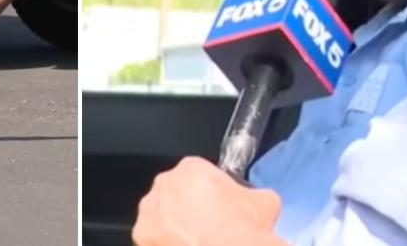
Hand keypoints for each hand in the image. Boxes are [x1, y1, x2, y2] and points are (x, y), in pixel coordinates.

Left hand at [132, 157, 287, 245]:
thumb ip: (254, 194)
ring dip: (173, 229)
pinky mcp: (142, 239)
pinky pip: (153, 240)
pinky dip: (164, 245)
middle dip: (187, 209)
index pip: (197, 175)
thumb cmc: (243, 229)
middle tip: (207, 228)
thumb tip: (261, 200)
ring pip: (160, 219)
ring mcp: (149, 214)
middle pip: (174, 194)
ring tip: (196, 243)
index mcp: (190, 169)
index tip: (219, 209)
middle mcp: (164, 185)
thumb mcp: (264, 202)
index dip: (210, 193)